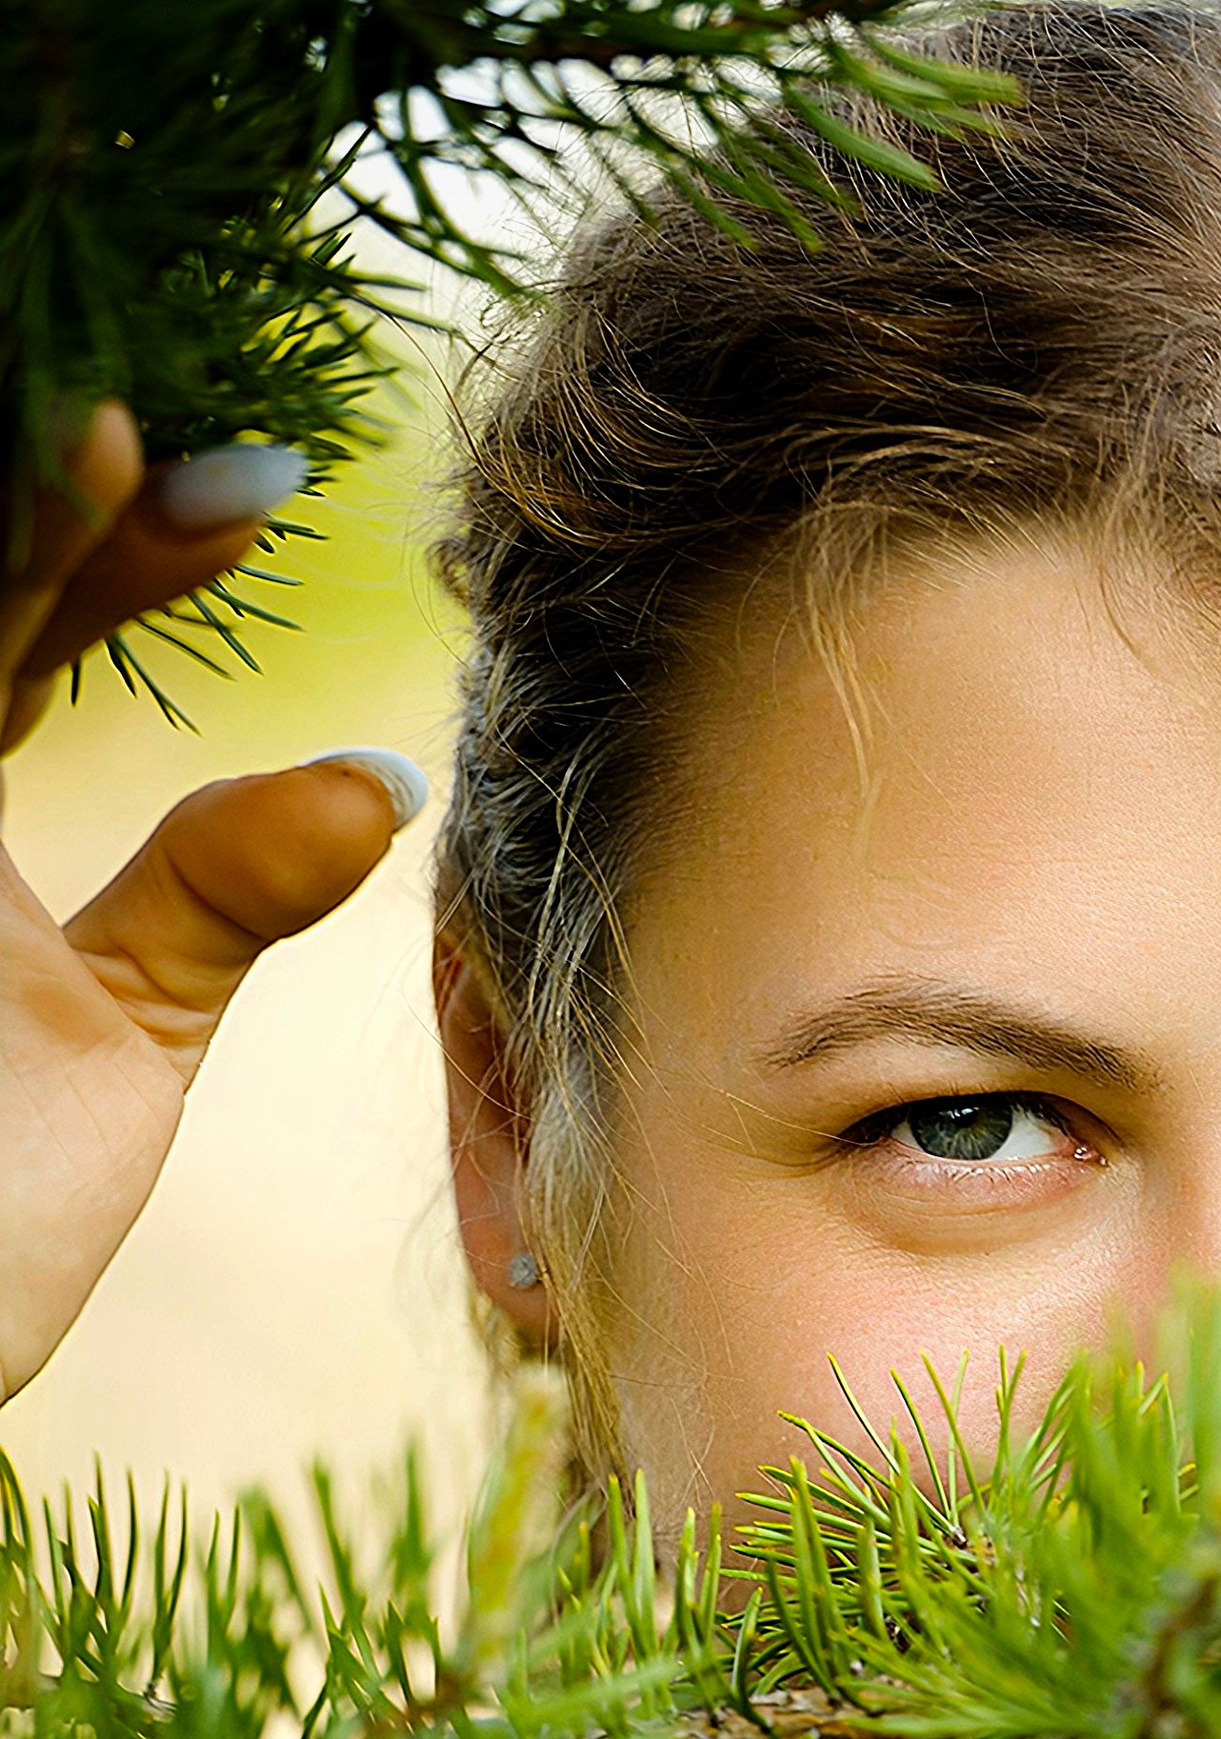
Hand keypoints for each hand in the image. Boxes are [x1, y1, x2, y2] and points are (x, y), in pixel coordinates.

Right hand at [0, 405, 427, 1404]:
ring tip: (116, 431)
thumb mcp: (120, 1037)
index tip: (268, 487)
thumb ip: (216, 893)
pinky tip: (76, 469)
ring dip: (10, 508)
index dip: (117, 539)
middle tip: (187, 422)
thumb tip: (384, 776)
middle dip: (43, 460)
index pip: (10, 618)